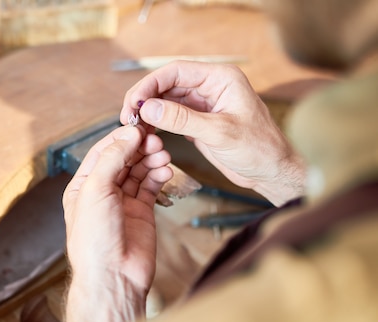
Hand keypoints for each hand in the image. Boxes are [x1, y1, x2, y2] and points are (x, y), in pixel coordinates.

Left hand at [63, 124, 171, 296]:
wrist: (113, 276)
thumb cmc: (94, 239)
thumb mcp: (96, 190)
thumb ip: (112, 159)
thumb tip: (128, 134)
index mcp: (83, 186)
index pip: (102, 152)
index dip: (120, 138)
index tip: (139, 126)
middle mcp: (102, 193)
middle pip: (123, 160)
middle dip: (139, 148)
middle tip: (156, 139)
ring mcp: (123, 203)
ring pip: (139, 172)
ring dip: (151, 160)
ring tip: (163, 154)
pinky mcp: (142, 213)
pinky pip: (151, 187)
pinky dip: (159, 176)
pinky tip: (166, 170)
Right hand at [121, 61, 305, 205]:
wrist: (271, 171)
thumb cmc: (259, 149)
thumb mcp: (218, 133)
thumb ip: (182, 119)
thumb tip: (149, 107)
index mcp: (221, 79)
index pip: (177, 71)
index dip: (151, 84)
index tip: (134, 101)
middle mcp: (210, 87)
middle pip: (167, 84)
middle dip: (145, 98)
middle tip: (128, 116)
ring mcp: (203, 104)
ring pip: (166, 100)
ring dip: (148, 112)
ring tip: (134, 126)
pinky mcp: (198, 121)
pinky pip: (170, 116)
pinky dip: (156, 123)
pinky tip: (146, 132)